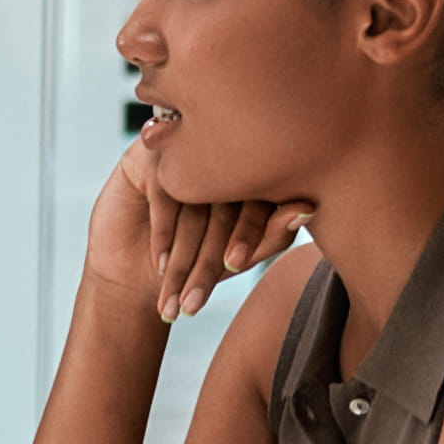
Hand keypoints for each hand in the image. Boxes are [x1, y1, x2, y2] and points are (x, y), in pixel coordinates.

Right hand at [84, 133, 306, 325]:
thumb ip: (275, 234)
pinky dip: (163, 230)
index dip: (248, 231)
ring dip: (183, 251)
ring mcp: (181, 149)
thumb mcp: (241, 255)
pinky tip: (160, 262)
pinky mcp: (144, 154)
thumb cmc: (198, 260)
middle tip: (200, 293)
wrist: (134, 269)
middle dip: (210, 253)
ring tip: (179, 293)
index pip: (257, 195)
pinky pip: (161, 188)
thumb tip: (309, 208)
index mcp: (250, 165)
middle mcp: (217, 150)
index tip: (235, 266)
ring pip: (191, 198)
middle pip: (222, 199)